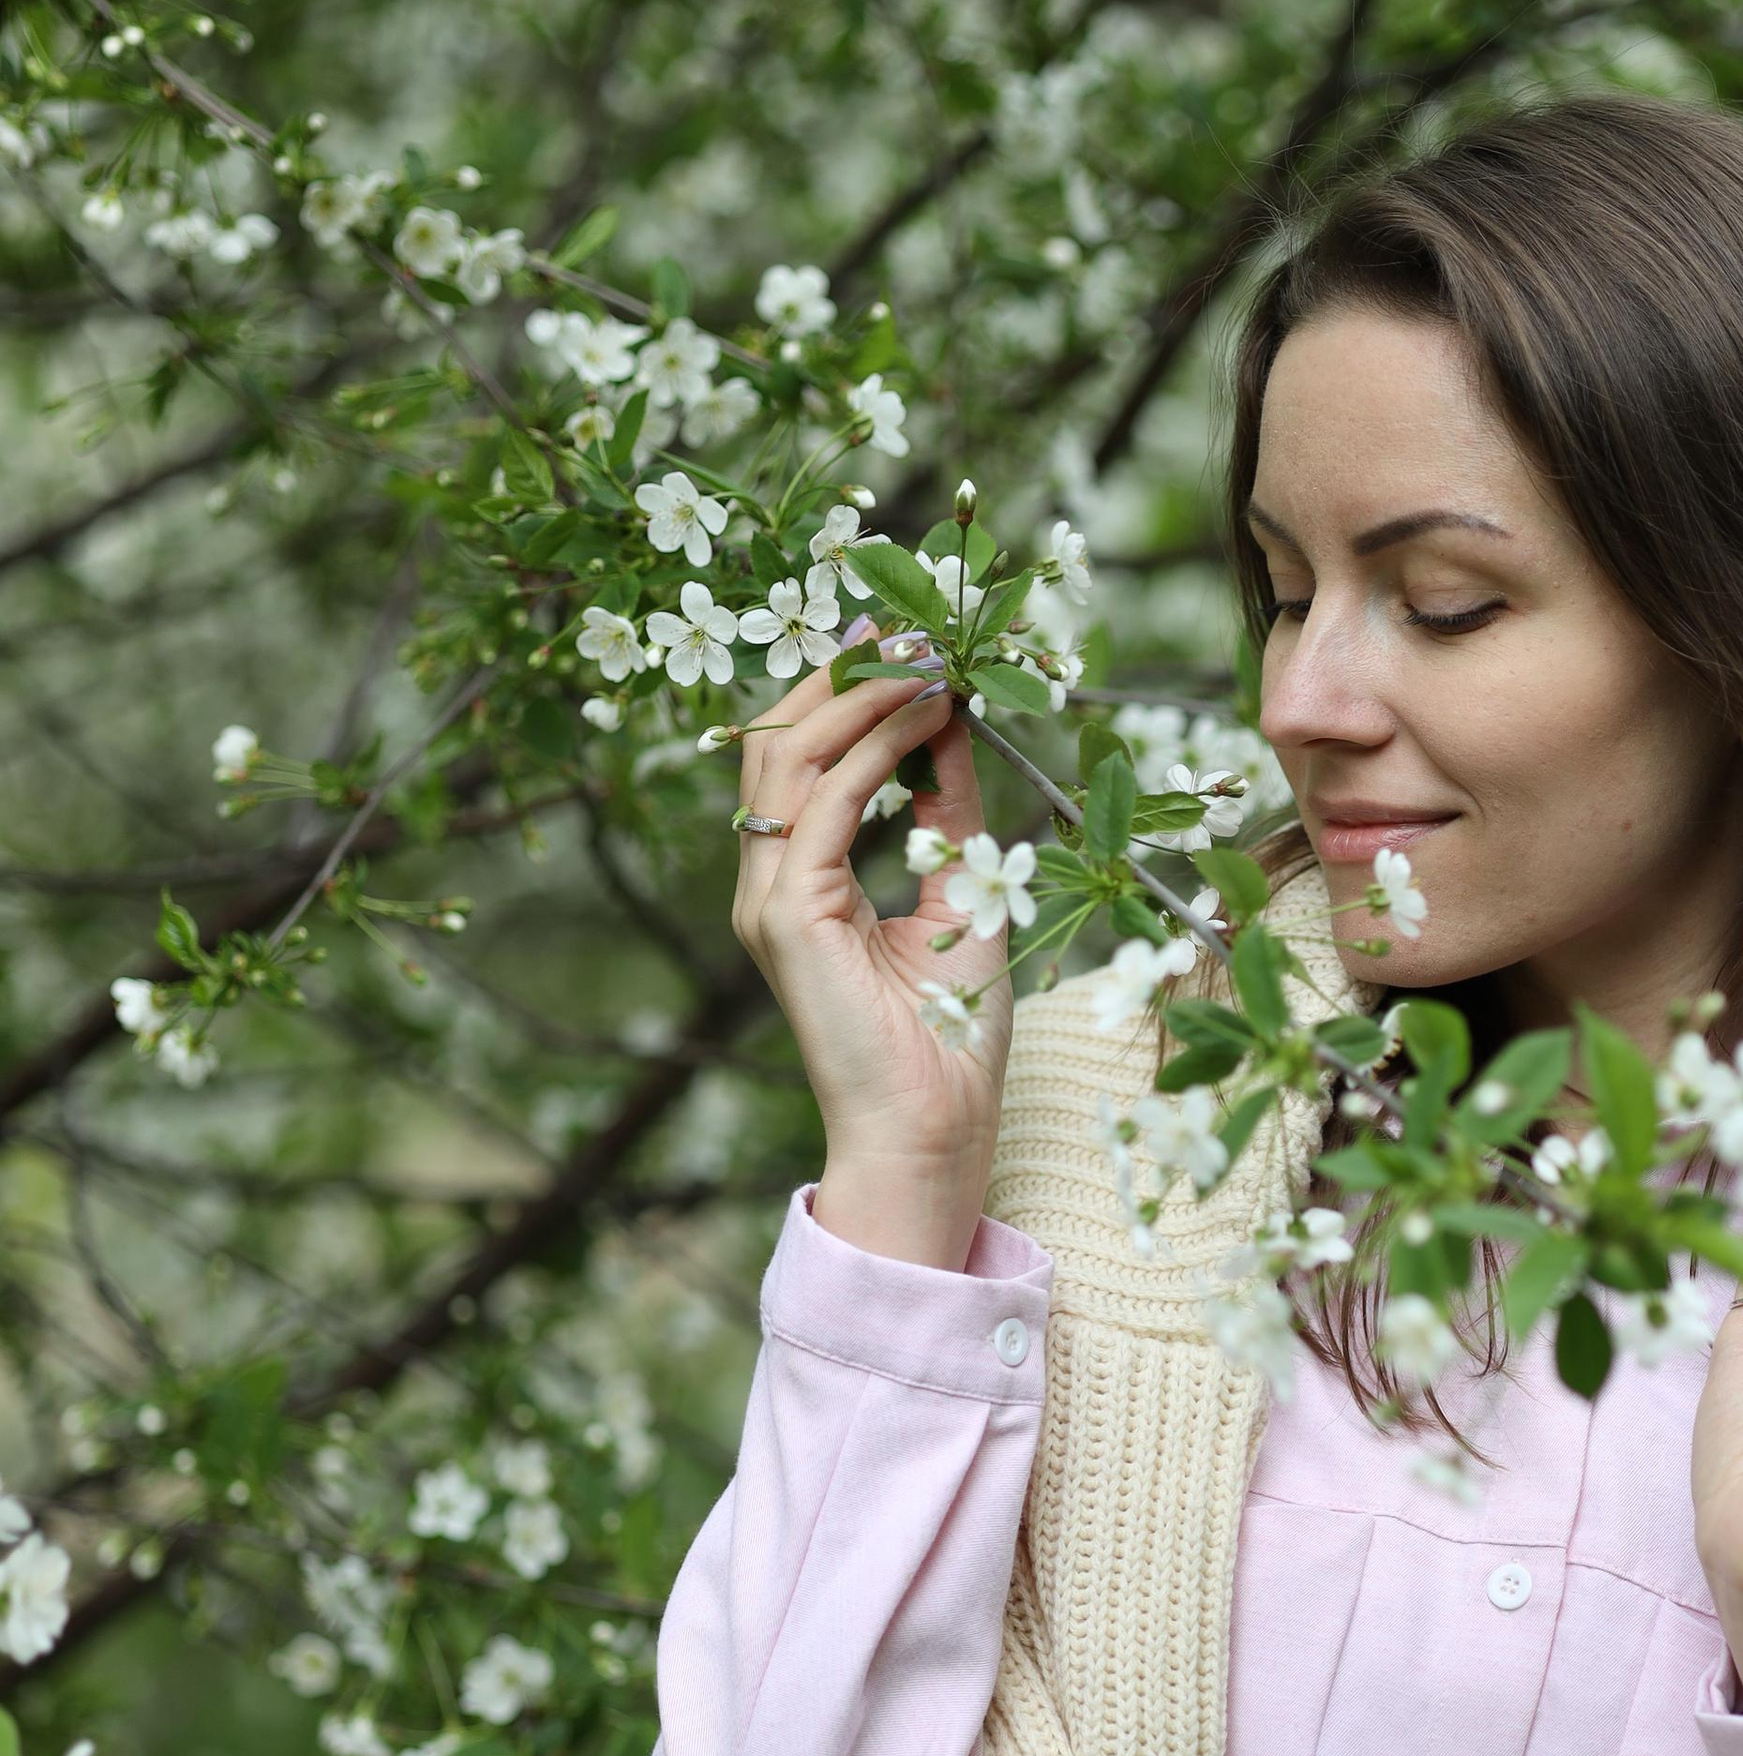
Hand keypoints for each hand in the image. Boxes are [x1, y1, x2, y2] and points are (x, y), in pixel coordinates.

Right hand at [730, 656, 1016, 1269]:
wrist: (935, 1131)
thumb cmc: (950, 1039)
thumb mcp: (960, 895)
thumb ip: (948, 815)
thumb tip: (955, 726)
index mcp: (798, 883)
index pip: (797, 759)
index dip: (844, 690)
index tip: (904, 640)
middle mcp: (769, 884)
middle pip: (777, 742)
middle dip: (842, 673)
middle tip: (907, 624)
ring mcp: (769, 899)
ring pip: (790, 759)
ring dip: (861, 697)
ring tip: (925, 659)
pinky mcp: (788, 918)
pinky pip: (824, 805)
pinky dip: (875, 749)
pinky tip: (926, 715)